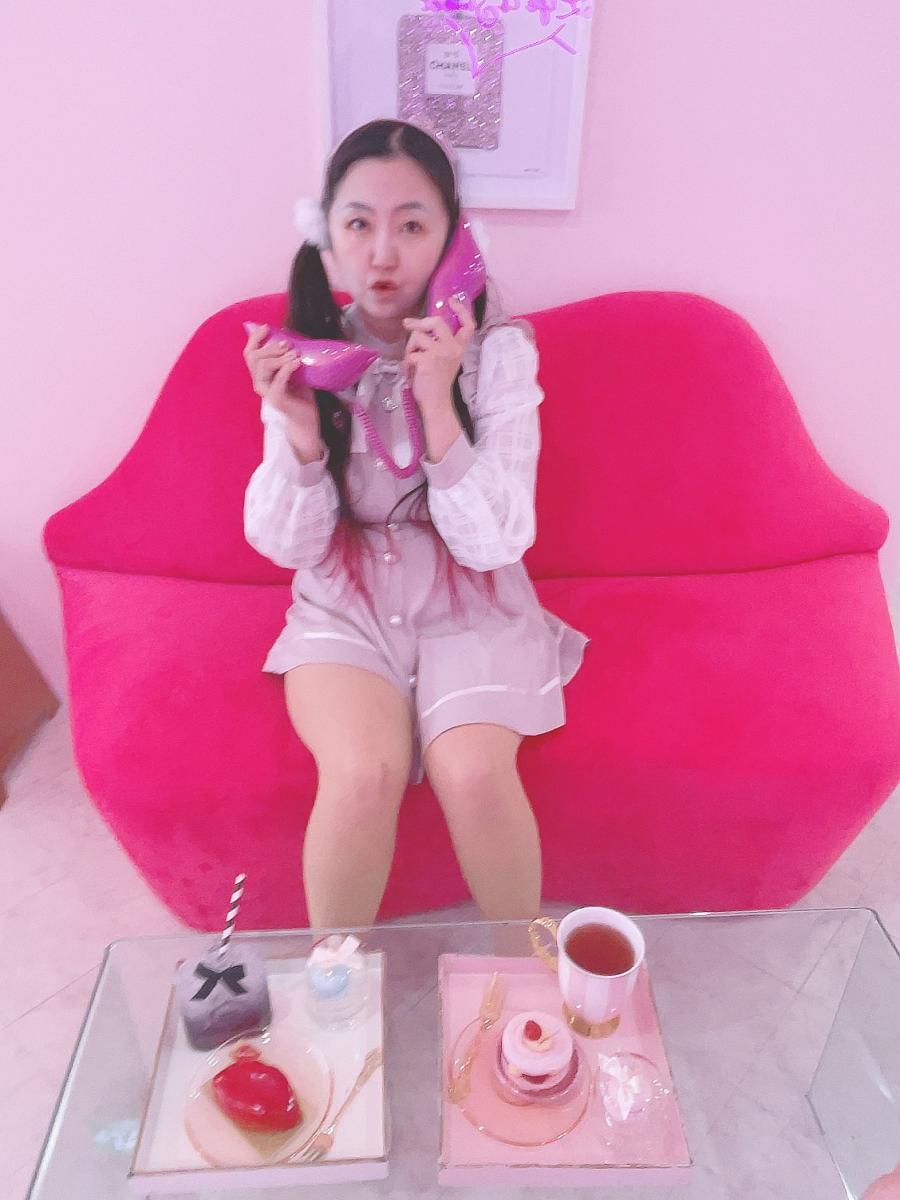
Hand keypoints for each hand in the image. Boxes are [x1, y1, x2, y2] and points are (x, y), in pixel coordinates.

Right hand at [243, 325, 323, 462]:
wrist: (307, 421)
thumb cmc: (301, 398)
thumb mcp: (294, 373)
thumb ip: (288, 360)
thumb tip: (291, 339)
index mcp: (261, 375)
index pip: (249, 354)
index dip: (255, 338)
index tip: (266, 327)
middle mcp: (260, 383)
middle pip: (254, 357)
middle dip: (270, 347)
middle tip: (287, 345)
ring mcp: (266, 392)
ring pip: (263, 366)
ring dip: (279, 356)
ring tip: (294, 355)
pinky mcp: (276, 399)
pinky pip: (278, 378)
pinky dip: (287, 367)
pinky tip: (297, 362)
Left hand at [401, 296, 474, 415]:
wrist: (436, 403)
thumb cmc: (437, 383)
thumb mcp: (444, 360)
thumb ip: (438, 344)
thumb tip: (418, 327)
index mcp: (459, 348)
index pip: (468, 325)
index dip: (461, 310)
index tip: (451, 301)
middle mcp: (453, 348)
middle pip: (436, 322)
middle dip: (420, 323)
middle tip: (407, 324)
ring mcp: (440, 353)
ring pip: (418, 336)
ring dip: (409, 349)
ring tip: (411, 363)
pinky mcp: (427, 360)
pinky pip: (410, 354)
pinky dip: (406, 364)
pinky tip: (410, 375)